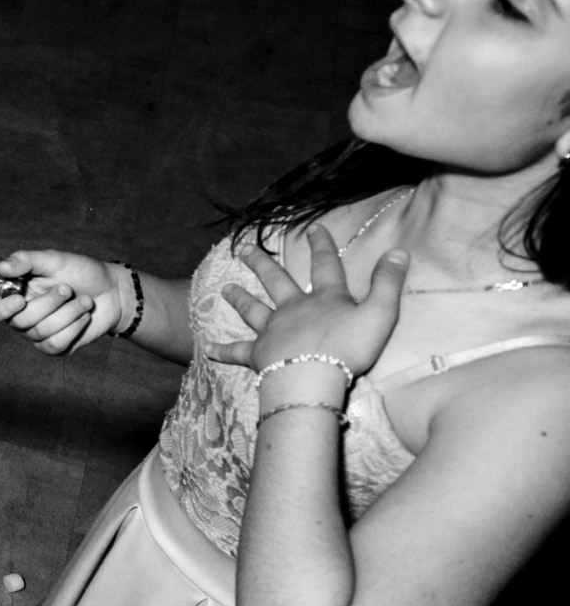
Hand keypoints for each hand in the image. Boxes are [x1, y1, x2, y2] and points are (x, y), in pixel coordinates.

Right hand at [0, 249, 123, 355]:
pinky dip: (74, 327)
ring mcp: (36, 334)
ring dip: (67, 312)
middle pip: (17, 322)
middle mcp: (20, 316)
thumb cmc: (80, 272)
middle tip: (67, 288)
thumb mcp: (55, 260)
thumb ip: (26, 261)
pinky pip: (55, 344)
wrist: (112, 292)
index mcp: (14, 294)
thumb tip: (0, 267)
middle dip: (47, 304)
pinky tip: (84, 316)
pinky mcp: (54, 347)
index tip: (19, 299)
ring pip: (40, 332)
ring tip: (85, 300)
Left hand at [206, 224, 407, 374]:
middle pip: (276, 281)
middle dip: (262, 264)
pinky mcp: (258, 355)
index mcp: (325, 298)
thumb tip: (399, 250)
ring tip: (225, 289)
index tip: (313, 227)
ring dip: (239, 299)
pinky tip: (207, 349)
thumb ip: (388, 282)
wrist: (313, 377)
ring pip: (252, 310)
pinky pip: (237, 352)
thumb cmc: (349, 347)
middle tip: (244, 250)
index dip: (321, 245)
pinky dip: (221, 351)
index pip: (325, 265)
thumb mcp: (380, 313)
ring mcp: (272, 331)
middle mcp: (294, 309)